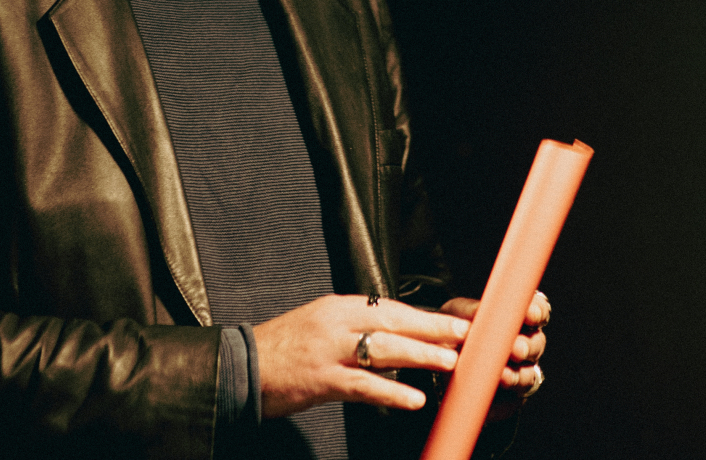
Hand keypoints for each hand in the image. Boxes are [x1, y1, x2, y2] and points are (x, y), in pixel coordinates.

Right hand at [254, 294, 467, 418]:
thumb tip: (399, 341)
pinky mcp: (321, 380)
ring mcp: (328, 350)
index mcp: (338, 308)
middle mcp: (336, 323)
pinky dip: (391, 391)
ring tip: (449, 361)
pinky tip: (413, 398)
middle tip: (465, 335)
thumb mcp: (322, 328)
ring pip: (383, 348)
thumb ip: (357, 331)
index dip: (425, 316)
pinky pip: (363, 385)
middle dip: (432, 328)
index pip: (390, 308)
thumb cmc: (283, 350)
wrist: (240, 366)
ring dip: (420, 354)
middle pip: (393, 321)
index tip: (455, 322)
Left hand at [438, 290, 549, 421]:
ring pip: (529, 374)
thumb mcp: (457, 314)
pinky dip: (506, 396)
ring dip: (518, 374)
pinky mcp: (510, 398)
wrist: (438, 364)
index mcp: (516, 319)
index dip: (537, 312)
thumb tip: (476, 312)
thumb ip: (469, 311)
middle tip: (517, 349)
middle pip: (537, 344)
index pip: (537, 312)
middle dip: (528, 346)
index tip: (530, 315)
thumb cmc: (455, 329)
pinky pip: (514, 399)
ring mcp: (519, 372)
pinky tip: (496, 392)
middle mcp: (524, 344)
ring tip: (503, 375)